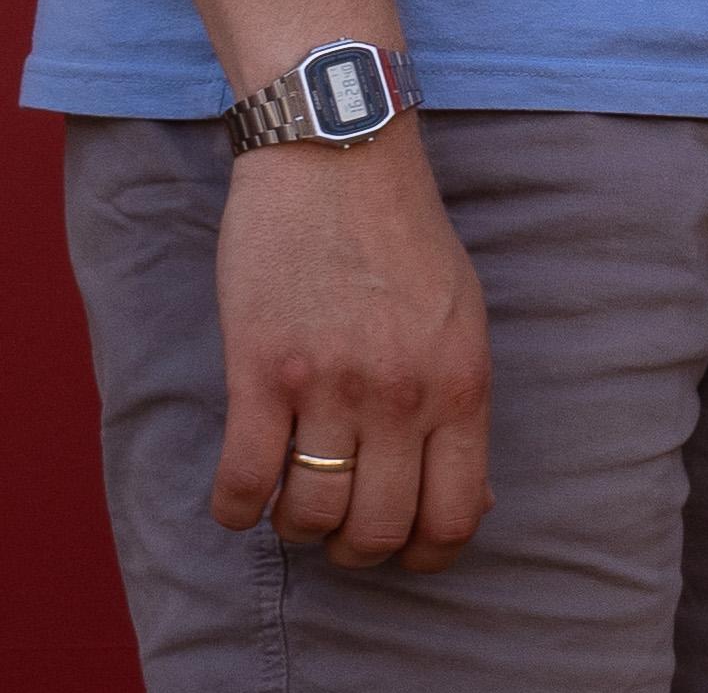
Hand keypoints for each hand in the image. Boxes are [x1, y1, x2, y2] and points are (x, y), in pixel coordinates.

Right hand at [213, 134, 488, 565]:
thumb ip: (460, 403)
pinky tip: (242, 496)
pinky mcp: (262, 370)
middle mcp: (404, 394)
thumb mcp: (464, 320)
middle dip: (354, 548)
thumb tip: (470, 494)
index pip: (456, 513)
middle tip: (337, 527)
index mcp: (463, 383)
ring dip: (295, 526)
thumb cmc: (404, 238)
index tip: (401, 548)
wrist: (340, 156)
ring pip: (309, 515)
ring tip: (291, 500)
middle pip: (377, 530)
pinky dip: (237, 509)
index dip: (425, 552)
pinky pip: (244, 483)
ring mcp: (332, 384)